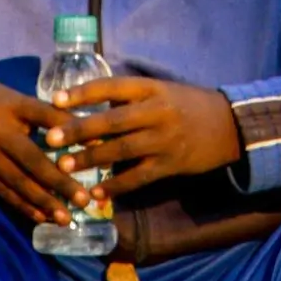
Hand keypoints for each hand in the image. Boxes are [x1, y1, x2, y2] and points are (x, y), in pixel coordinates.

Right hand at [0, 77, 90, 225]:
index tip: (96, 145)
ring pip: (17, 182)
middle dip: (60, 182)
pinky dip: (23, 206)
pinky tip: (41, 216)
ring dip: (43, 202)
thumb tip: (80, 130)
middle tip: (84, 199)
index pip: (45, 116)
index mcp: (11, 106)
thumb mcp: (13, 97)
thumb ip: (43, 114)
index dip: (70, 130)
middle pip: (33, 159)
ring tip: (65, 217)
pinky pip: (2, 192)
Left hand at [45, 78, 240, 198]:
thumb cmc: (187, 105)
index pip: (112, 86)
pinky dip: (116, 186)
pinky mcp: (171, 164)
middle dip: (79, 129)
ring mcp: (165, 139)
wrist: (230, 125)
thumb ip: (129, 96)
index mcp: (152, 88)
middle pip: (112, 120)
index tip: (55, 100)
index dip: (83, 93)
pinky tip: (96, 194)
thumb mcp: (161, 90)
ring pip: (121, 150)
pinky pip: (138, 177)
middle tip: (50, 138)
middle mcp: (157, 111)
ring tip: (64, 166)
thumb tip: (87, 102)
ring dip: (90, 159)